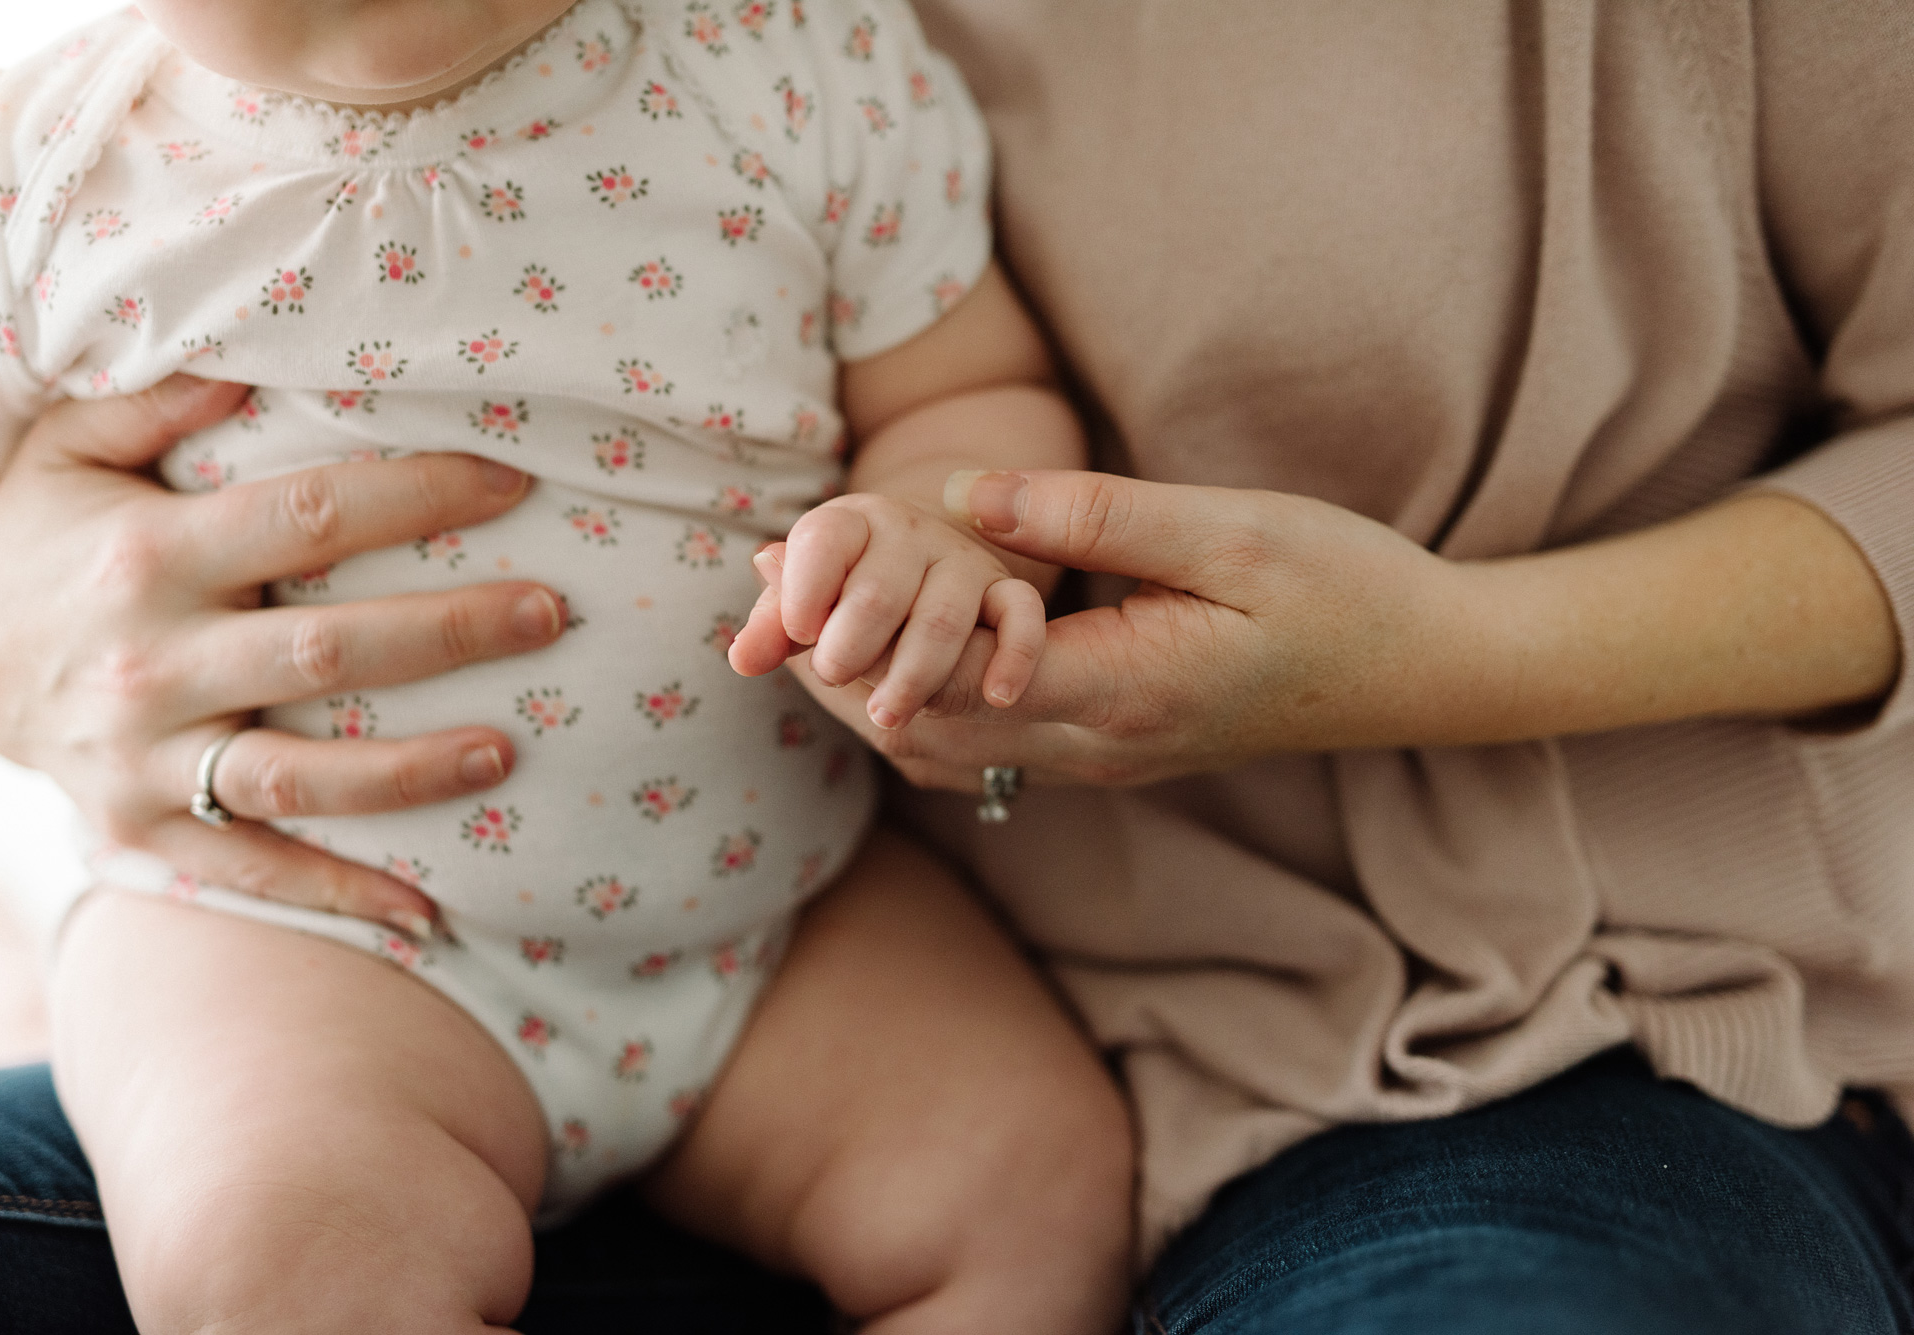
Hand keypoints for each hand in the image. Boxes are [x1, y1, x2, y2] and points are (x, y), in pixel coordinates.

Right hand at [0, 377, 565, 932]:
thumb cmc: (46, 534)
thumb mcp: (70, 449)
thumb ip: (157, 400)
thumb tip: (252, 359)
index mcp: (149, 554)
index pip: (307, 516)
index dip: (416, 496)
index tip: (512, 481)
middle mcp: (151, 660)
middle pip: (327, 649)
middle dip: (451, 632)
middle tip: (553, 612)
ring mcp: (145, 756)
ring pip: (299, 774)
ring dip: (411, 771)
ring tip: (509, 749)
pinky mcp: (140, 827)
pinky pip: (251, 867)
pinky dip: (336, 893)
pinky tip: (425, 912)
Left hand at [726, 493, 1044, 729]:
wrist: (926, 566)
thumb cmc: (848, 593)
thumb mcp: (806, 603)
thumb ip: (774, 627)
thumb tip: (742, 656)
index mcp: (851, 524)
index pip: (825, 541)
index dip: (806, 588)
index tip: (799, 631)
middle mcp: (910, 534)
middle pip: (879, 591)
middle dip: (852, 644)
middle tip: (834, 675)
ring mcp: (963, 562)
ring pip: (942, 618)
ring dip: (912, 674)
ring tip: (886, 713)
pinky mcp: (1006, 591)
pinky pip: (1021, 615)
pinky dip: (1013, 657)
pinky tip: (996, 698)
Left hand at [784, 470, 1470, 792]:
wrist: (1419, 670)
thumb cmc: (1343, 589)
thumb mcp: (1229, 530)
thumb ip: (1097, 515)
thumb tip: (968, 494)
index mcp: (1121, 690)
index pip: (942, 677)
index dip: (850, 631)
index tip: (777, 575)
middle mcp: (1097, 746)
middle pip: (919, 730)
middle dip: (832, 669)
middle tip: (756, 596)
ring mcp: (1102, 759)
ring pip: (944, 751)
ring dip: (867, 689)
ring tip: (796, 616)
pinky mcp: (1112, 747)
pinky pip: (985, 745)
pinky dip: (920, 699)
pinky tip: (892, 646)